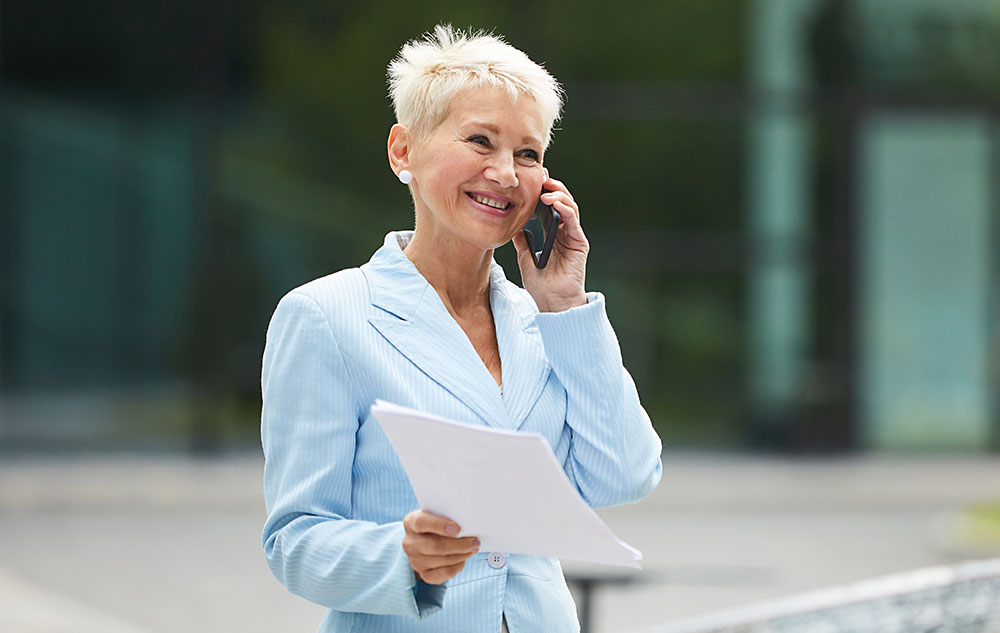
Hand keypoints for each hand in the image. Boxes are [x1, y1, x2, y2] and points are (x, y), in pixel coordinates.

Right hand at [402, 510, 480, 584]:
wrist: (427, 539)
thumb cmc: (437, 524)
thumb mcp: (438, 514)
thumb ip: (447, 515)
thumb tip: (468, 522)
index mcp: (411, 522)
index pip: (421, 523)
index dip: (439, 525)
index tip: (458, 529)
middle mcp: (409, 542)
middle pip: (434, 546)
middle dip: (459, 545)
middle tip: (475, 541)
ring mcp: (415, 560)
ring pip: (442, 560)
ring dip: (462, 555)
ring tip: (473, 548)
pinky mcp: (423, 573)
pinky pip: (443, 574)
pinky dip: (456, 567)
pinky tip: (463, 559)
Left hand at [511, 174, 589, 312]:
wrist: (552, 303)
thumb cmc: (541, 284)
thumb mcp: (524, 257)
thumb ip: (522, 240)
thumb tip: (513, 225)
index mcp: (554, 233)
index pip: (550, 206)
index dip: (542, 192)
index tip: (530, 180)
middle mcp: (565, 232)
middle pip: (561, 202)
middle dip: (552, 187)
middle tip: (540, 175)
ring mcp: (573, 236)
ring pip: (569, 206)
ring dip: (558, 194)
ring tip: (545, 187)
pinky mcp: (579, 243)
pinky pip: (573, 220)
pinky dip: (564, 208)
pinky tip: (553, 202)